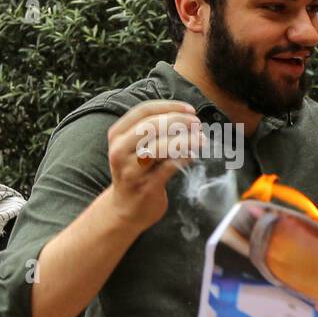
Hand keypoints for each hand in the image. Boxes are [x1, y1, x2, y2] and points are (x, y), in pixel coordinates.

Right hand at [106, 100, 203, 230]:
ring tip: (200, 139)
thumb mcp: (135, 148)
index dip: (169, 107)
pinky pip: (169, 167)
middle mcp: (119, 150)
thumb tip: (186, 118)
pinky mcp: (146, 186)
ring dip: (185, 140)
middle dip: (179, 122)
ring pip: (160, 146)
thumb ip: (153, 132)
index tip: (190, 110)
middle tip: (197, 124)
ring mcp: (131, 169)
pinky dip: (184, 158)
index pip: (143, 111)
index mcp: (117, 135)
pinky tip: (193, 156)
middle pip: (151, 126)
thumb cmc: (136, 172)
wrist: (125, 209)